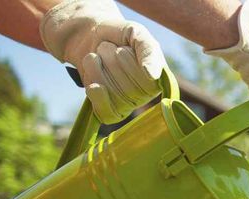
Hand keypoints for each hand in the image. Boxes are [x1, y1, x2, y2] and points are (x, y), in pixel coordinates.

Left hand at [40, 0, 166, 123]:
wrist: (90, 35)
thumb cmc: (118, 35)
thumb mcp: (137, 34)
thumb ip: (148, 51)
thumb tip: (153, 76)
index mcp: (158, 79)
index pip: (147, 83)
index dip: (129, 63)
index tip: (123, 47)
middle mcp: (145, 96)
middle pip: (128, 90)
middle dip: (111, 62)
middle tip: (108, 50)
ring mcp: (126, 105)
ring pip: (114, 96)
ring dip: (97, 69)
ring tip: (97, 57)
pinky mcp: (109, 112)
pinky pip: (106, 114)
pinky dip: (97, 97)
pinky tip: (94, 86)